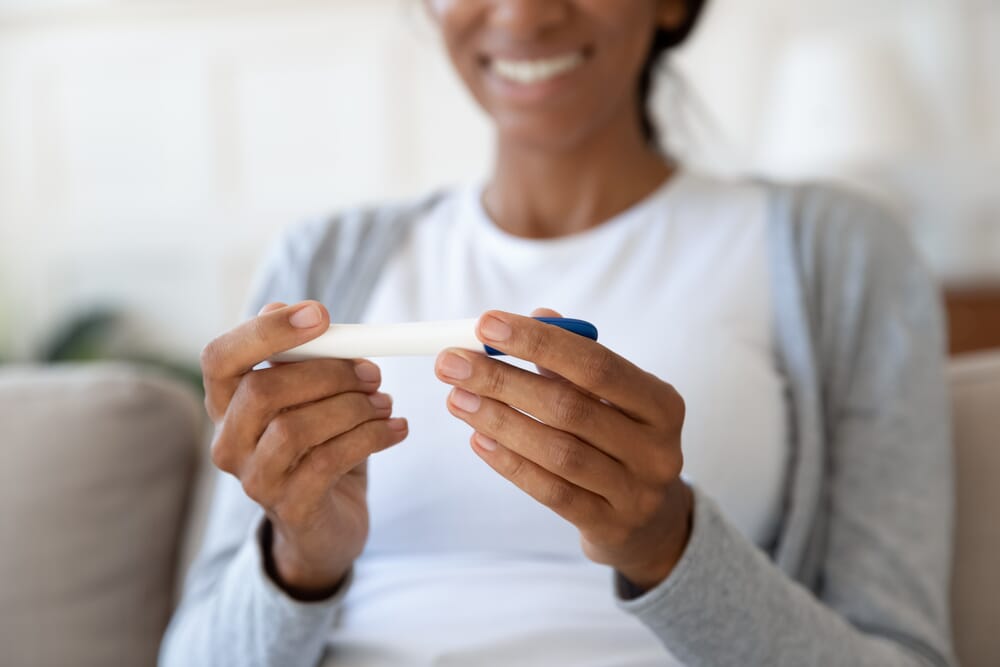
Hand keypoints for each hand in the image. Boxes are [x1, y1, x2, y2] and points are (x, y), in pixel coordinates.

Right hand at [201, 301, 407, 595]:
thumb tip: (308, 316)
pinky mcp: (290, 507)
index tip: (320, 314)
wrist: (328, 521)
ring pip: (295, 428)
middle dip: (327, 373)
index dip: (265, 331)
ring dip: (352, 408)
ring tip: (386, 403)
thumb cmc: (319, 445)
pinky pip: (328, 462)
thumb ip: (307, 359)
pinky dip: (370, 438)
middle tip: (372, 372)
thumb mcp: (313, 397)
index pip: (220, 357)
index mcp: (226, 403)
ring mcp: (255, 479)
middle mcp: (229, 442)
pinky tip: (395, 429)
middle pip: (262, 390)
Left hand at [434, 308, 691, 590]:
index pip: (596, 364)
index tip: (486, 324)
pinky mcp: (609, 526)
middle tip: (452, 363)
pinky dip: (510, 463)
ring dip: (499, 420)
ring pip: (557, 451)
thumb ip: (573, 359)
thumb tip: (537, 315)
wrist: (649, 520)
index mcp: (661, 403)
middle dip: (503, 380)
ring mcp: (636, 492)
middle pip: (569, 407)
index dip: (539, 342)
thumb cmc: (618, 440)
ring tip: (456, 398)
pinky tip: (478, 439)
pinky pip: (551, 491)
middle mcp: (656, 448)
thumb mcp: (608, 399)